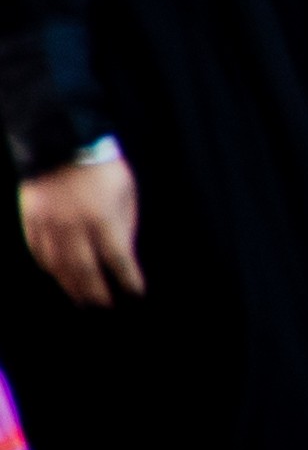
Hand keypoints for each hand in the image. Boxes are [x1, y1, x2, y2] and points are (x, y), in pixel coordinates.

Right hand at [20, 148, 140, 303]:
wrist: (61, 141)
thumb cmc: (102, 166)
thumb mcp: (126, 191)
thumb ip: (125, 223)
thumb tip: (125, 253)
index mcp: (103, 218)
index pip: (118, 259)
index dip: (128, 279)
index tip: (136, 293)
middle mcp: (74, 227)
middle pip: (85, 270)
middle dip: (97, 292)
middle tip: (105, 307)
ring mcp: (48, 225)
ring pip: (58, 266)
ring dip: (71, 286)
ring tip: (81, 300)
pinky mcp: (30, 220)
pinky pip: (38, 252)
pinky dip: (49, 268)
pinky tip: (57, 276)